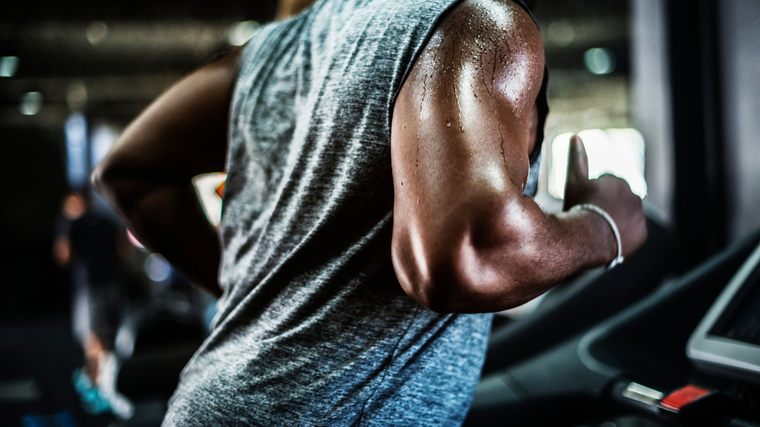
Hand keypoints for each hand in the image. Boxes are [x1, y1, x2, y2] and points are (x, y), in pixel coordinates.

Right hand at [563, 135, 646, 258]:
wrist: (587, 237)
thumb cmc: (579, 206)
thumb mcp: (574, 180)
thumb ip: (577, 158)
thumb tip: (576, 136)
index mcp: (618, 181)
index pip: (606, 186)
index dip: (594, 195)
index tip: (585, 204)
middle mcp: (634, 195)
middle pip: (618, 201)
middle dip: (608, 207)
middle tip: (592, 218)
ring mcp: (639, 216)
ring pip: (627, 217)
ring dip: (617, 221)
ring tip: (600, 231)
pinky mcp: (642, 233)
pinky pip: (633, 233)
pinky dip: (624, 235)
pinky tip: (609, 239)